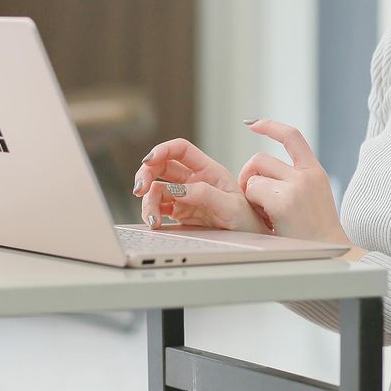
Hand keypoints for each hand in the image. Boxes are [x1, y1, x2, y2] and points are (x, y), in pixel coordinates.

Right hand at [132, 138, 271, 233]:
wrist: (251, 241)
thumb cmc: (248, 220)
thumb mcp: (231, 206)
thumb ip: (204, 194)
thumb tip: (177, 189)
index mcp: (209, 170)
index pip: (181, 149)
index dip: (162, 150)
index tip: (148, 161)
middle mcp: (194, 180)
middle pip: (161, 167)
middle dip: (146, 175)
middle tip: (140, 190)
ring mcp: (185, 196)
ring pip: (156, 189)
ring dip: (147, 201)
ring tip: (152, 220)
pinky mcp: (180, 213)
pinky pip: (158, 208)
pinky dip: (151, 214)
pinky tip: (154, 224)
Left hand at [238, 119, 348, 243]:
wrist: (331, 256)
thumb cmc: (316, 234)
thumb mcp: (313, 198)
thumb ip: (295, 180)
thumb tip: (262, 170)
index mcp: (315, 172)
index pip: (291, 136)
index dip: (269, 126)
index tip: (252, 123)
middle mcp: (306, 175)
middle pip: (261, 159)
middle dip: (248, 175)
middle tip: (252, 198)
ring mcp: (296, 187)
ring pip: (254, 177)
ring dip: (251, 195)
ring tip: (265, 215)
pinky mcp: (283, 201)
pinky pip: (253, 192)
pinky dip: (253, 207)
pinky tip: (267, 222)